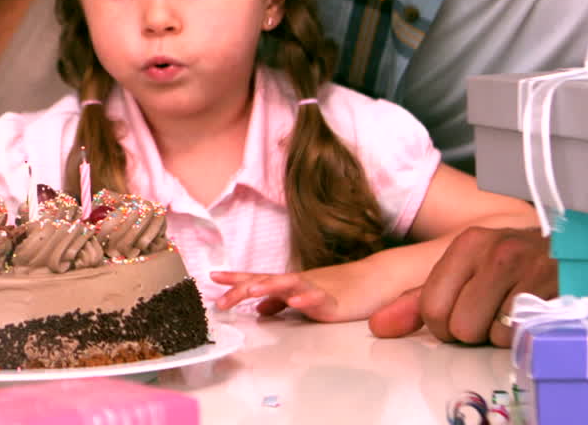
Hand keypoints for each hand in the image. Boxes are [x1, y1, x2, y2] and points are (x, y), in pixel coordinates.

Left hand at [211, 270, 342, 321]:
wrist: (376, 280)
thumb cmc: (340, 289)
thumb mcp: (302, 297)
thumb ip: (281, 302)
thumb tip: (260, 309)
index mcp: (288, 285)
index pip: (257, 277)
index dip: (235, 278)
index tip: (212, 277)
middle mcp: (297, 283)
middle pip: (266, 281)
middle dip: (242, 288)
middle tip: (221, 300)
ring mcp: (314, 290)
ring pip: (288, 285)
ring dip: (269, 287)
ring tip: (252, 290)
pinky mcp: (333, 301)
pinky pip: (319, 299)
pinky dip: (307, 299)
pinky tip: (297, 302)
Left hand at [368, 226, 554, 346]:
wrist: (566, 253)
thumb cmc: (509, 267)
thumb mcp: (464, 272)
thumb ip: (417, 300)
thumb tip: (378, 327)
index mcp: (466, 244)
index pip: (431, 306)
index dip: (442, 326)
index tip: (458, 318)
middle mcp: (494, 251)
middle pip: (458, 326)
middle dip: (471, 332)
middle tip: (488, 316)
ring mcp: (527, 267)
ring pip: (489, 334)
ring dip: (497, 334)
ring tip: (509, 312)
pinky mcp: (554, 288)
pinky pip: (520, 335)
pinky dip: (521, 336)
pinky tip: (528, 314)